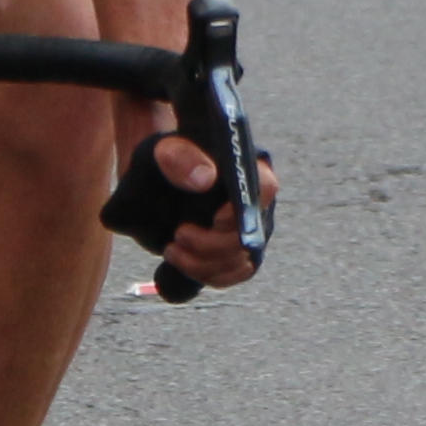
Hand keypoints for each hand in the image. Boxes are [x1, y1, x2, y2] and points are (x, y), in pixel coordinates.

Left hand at [115, 124, 271, 294]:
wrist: (160, 181)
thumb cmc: (171, 161)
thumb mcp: (167, 151)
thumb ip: (182, 158)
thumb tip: (204, 178)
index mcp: (248, 171)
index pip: (265, 189)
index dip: (243, 210)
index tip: (213, 218)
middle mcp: (256, 204)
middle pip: (250, 237)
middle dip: (211, 244)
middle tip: (178, 234)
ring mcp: (249, 232)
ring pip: (238, 262)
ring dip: (201, 263)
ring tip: (171, 248)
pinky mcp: (236, 253)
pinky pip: (231, 274)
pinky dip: (204, 274)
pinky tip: (179, 261)